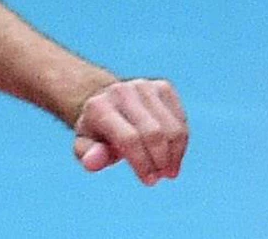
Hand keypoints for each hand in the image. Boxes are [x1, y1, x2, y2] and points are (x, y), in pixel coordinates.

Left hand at [72, 78, 188, 184]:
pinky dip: (181, 142)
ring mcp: (143, 86)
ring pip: (172, 127)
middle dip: (160, 160)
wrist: (108, 103)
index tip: (149, 180)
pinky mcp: (162, 87)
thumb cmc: (99, 132)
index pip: (129, 139)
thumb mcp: (85, 145)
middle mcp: (121, 91)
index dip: (143, 163)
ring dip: (175, 154)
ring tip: (169, 170)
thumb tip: (92, 162)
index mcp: (98, 107)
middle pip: (153, 133)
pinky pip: (181, 119)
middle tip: (161, 176)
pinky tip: (173, 153)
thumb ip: (88, 155)